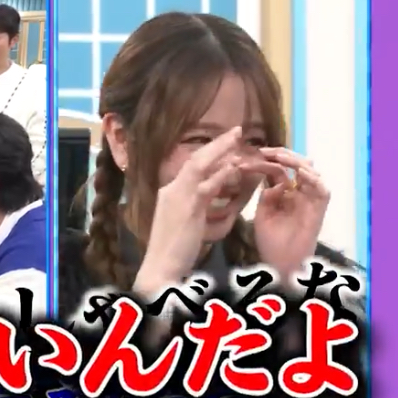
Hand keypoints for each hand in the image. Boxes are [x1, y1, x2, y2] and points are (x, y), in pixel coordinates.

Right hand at [136, 127, 244, 294]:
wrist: (159, 266)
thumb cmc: (171, 250)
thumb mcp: (183, 223)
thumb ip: (194, 208)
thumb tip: (208, 199)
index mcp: (169, 193)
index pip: (190, 166)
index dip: (209, 154)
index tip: (226, 145)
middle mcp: (171, 189)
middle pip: (195, 159)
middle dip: (216, 144)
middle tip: (236, 131)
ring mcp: (177, 197)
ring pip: (199, 165)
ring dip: (220, 150)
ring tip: (237, 138)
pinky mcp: (187, 208)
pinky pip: (206, 186)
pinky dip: (220, 175)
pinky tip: (234, 167)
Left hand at [250, 147, 329, 279]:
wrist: (280, 263)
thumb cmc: (271, 241)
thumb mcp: (262, 214)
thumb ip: (267, 196)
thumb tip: (274, 182)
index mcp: (285, 193)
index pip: (279, 169)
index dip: (265, 161)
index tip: (246, 158)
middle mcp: (300, 193)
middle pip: (297, 165)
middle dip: (281, 154)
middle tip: (263, 151)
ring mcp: (310, 200)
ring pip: (311, 172)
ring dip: (296, 161)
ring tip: (279, 157)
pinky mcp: (319, 210)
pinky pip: (323, 190)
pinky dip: (313, 179)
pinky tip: (299, 173)